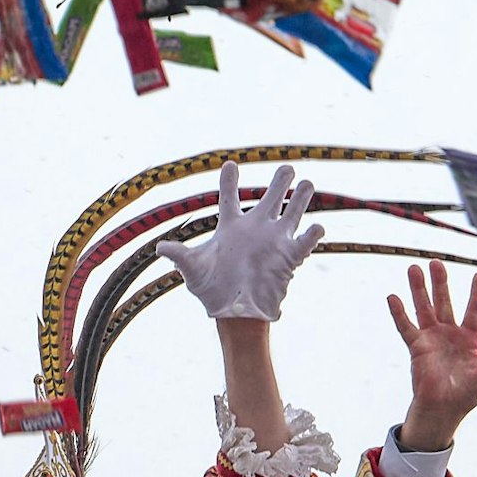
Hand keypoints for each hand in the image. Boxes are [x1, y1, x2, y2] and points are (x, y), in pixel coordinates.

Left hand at [157, 162, 323, 320]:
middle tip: (286, 168)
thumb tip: (160, 247)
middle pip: (270, 197)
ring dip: (300, 198)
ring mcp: (274, 241)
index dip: (229, 180)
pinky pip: (304, 242)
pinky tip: (316, 227)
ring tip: (306, 183)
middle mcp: (255, 229)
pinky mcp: (288, 257)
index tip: (230, 164)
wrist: (234, 312)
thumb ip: (180, 256)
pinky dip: (312, 235)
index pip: (230, 197)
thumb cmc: (211, 290)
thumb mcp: (193, 270)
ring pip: (292, 212)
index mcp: (230, 227)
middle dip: (279, 181)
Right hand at [389, 261, 476, 449]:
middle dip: (441, 282)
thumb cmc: (469, 395)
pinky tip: (392, 296)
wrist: (443, 410)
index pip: (475, 310)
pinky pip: (406, 327)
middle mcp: (450, 334)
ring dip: (419, 289)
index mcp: (471, 339)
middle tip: (436, 262)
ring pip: (424, 308)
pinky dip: (399, 313)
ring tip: (414, 268)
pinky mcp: (417, 348)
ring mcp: (432, 339)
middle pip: (445, 302)